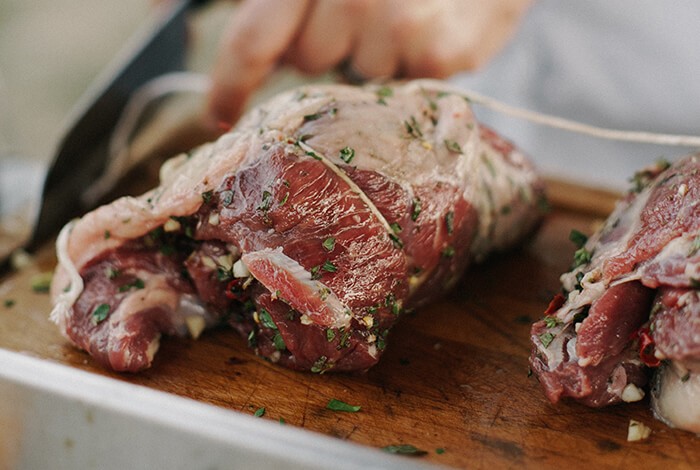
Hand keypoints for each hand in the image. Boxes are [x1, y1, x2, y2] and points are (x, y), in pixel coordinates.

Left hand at [207, 0, 531, 124]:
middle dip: (329, 42)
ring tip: (411, 12)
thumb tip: (214, 29)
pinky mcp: (435, 50)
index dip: (231, 84)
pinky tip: (438, 29)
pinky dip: (420, 63)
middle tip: (369, 10)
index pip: (251, 40)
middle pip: (308, 60)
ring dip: (379, 51)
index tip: (220, 115)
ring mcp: (391, 24)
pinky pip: (405, 84)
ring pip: (359, 75)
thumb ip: (284, 1)